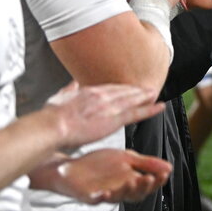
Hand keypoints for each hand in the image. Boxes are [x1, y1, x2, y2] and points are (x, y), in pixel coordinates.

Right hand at [45, 82, 164, 149]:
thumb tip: (72, 83)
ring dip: (145, 96)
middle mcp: (103, 96)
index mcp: (90, 91)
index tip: (128, 87)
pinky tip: (159, 107)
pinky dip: (150, 109)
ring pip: (133, 100)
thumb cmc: (52, 116)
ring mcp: (110, 107)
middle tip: (147, 88)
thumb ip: (69, 90)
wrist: (53, 126)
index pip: (111, 87)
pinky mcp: (114, 120)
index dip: (122, 88)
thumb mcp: (59, 97)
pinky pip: (137, 114)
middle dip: (136, 90)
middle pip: (124, 91)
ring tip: (154, 93)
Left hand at [53, 149, 171, 203]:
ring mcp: (104, 195)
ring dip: (127, 190)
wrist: (70, 167)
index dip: (157, 181)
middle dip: (144, 187)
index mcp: (130, 181)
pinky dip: (102, 197)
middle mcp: (119, 191)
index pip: (148, 185)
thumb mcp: (126, 159)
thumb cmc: (98, 165)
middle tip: (150, 178)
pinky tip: (106, 192)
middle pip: (136, 194)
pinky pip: (97, 200)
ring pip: (119, 197)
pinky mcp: (89, 197)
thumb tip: (169, 166)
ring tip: (133, 180)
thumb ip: (146, 163)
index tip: (164, 173)